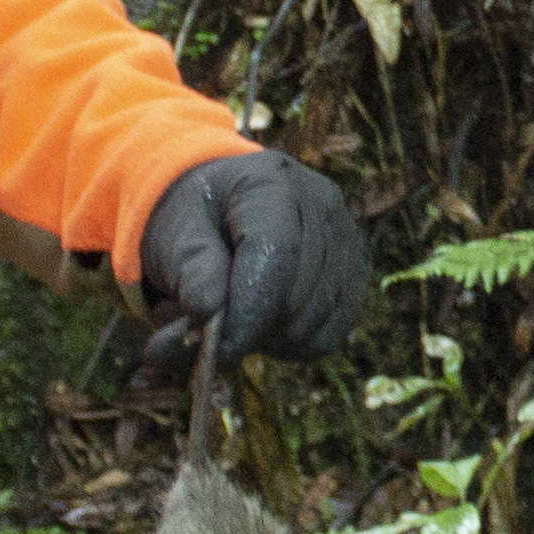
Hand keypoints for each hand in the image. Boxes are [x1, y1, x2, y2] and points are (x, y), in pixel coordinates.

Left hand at [138, 151, 369, 365]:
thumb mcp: (176, 236)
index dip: (247, 313)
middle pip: (297, 295)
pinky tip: (267, 322)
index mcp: (272, 182)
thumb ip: (189, 272)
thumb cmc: (196, 221)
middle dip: (251, 329)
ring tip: (239, 318)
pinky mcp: (357, 270)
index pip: (275, 256)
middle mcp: (322, 203)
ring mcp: (347, 236)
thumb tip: (208, 314)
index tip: (214, 351)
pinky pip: (331, 333)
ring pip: (316, 321)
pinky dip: (294, 343)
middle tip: (211, 332)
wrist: (222, 207)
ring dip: (271, 338)